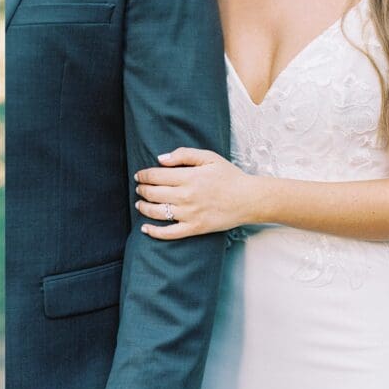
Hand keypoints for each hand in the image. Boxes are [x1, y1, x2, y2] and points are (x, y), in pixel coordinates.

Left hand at [135, 147, 257, 239]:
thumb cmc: (229, 176)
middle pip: (153, 193)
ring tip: (139, 204)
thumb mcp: (209, 157)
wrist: (248, 199)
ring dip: (143, 208)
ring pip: (157, 212)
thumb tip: (160, 159)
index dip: (144, 175)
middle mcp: (186, 196)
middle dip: (142, 190)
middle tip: (139, 188)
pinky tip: (145, 228)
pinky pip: (169, 233)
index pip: (156, 176)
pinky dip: (154, 232)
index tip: (139, 175)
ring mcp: (189, 214)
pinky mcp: (194, 228)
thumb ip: (184, 155)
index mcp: (189, 177)